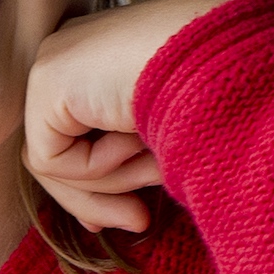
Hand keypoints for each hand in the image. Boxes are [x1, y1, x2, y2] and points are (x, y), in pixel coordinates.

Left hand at [23, 0, 226, 232]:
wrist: (225, 63)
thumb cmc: (220, 99)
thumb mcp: (173, 134)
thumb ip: (135, 159)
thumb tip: (102, 215)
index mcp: (107, 52)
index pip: (78, 129)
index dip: (102, 181)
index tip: (136, 216)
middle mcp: (76, 50)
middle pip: (62, 146)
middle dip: (99, 196)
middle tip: (139, 223)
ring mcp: (57, 59)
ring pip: (58, 159)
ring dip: (112, 181)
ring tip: (158, 169)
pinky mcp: (47, 78)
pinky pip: (52, 157)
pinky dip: (96, 168)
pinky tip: (133, 140)